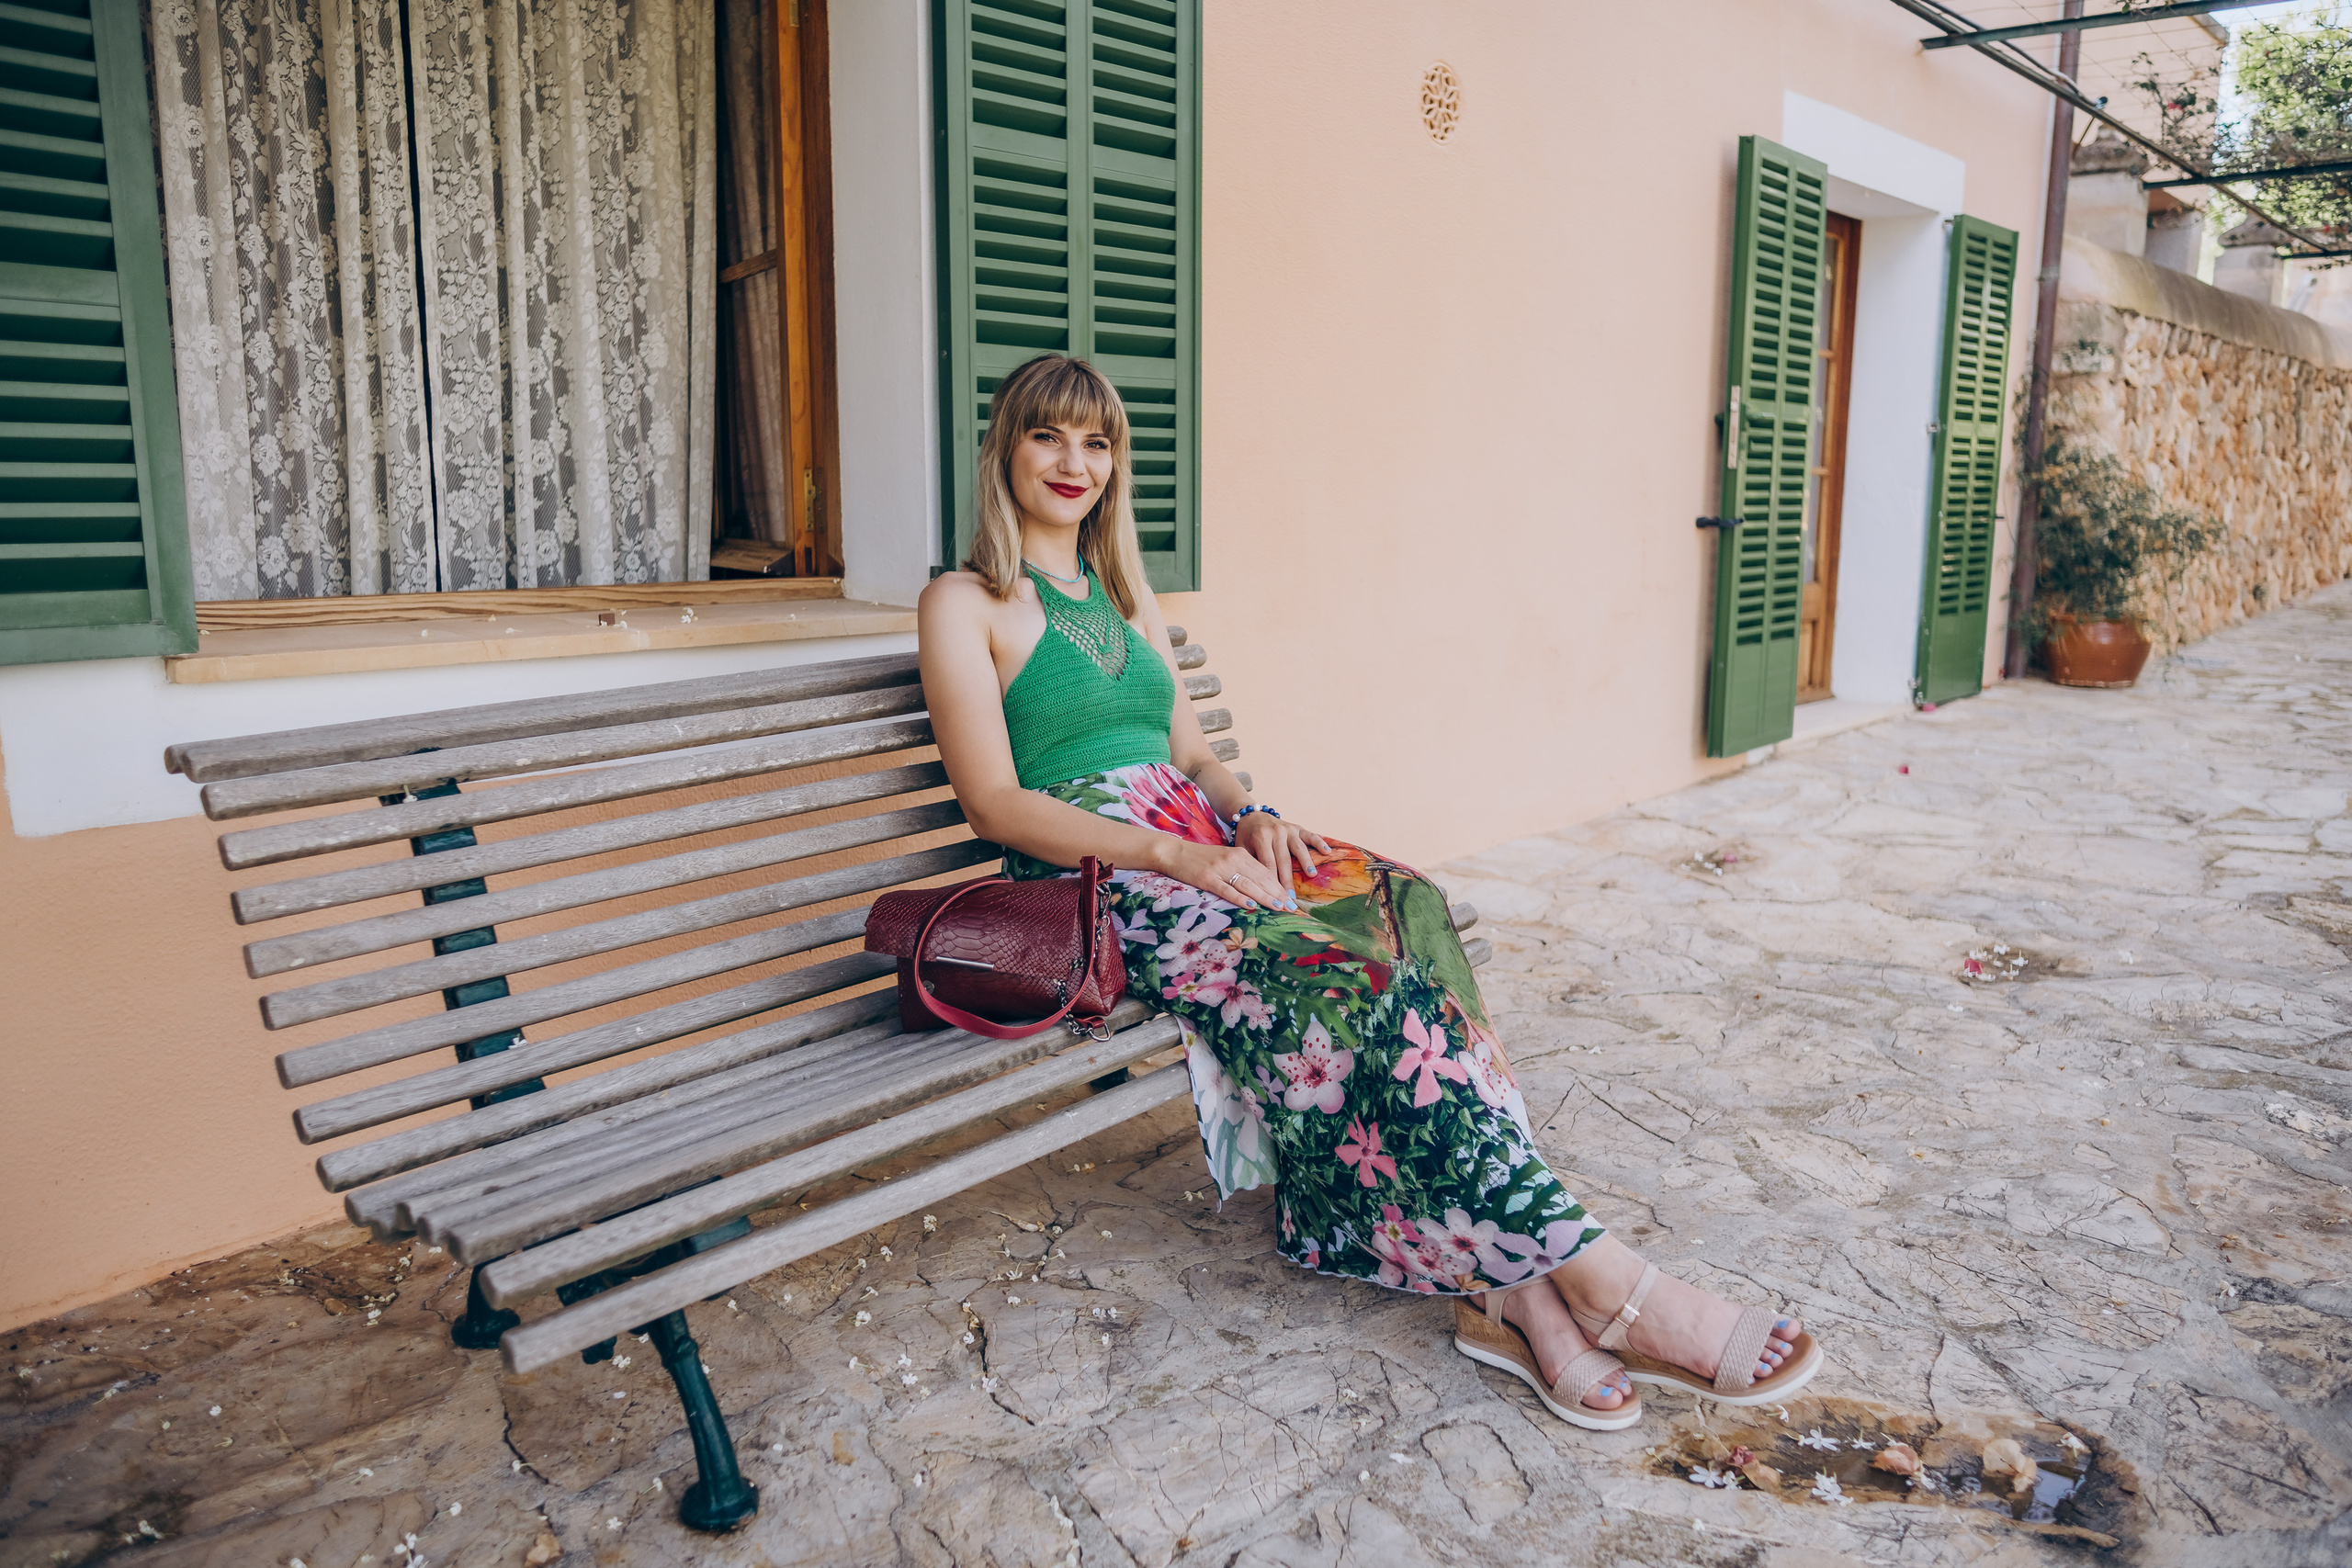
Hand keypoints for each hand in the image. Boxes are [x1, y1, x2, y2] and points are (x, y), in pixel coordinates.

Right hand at [1164, 839, 1297, 911]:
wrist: (1174, 853)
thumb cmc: (1200, 859)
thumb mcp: (1225, 860)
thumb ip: (1242, 870)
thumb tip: (1261, 888)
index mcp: (1240, 854)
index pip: (1266, 871)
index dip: (1280, 886)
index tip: (1291, 900)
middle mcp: (1233, 859)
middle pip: (1261, 878)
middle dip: (1278, 894)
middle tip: (1292, 908)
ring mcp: (1220, 869)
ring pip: (1248, 884)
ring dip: (1265, 897)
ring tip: (1279, 907)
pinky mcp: (1207, 878)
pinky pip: (1227, 889)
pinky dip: (1239, 897)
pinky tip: (1251, 905)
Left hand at [1234, 813, 1332, 895]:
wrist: (1252, 816)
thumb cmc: (1246, 837)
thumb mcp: (1242, 848)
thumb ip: (1250, 864)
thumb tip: (1256, 890)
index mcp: (1261, 838)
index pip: (1268, 864)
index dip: (1272, 882)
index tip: (1276, 897)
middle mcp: (1276, 832)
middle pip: (1283, 860)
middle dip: (1287, 880)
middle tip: (1292, 897)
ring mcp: (1288, 829)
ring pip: (1298, 848)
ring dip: (1306, 862)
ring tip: (1312, 875)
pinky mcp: (1297, 828)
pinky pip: (1310, 835)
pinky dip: (1319, 843)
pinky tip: (1327, 852)